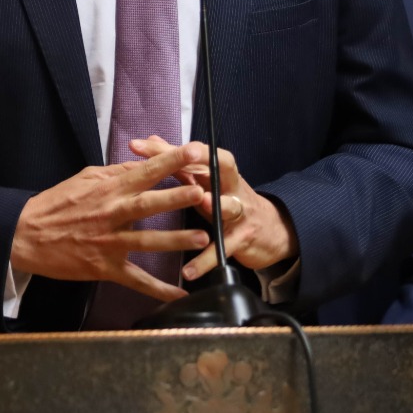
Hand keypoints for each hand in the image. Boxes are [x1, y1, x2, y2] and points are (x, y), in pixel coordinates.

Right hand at [10, 142, 210, 301]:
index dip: (170, 160)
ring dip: (174, 240)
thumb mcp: (87, 178)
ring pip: (146, 241)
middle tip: (201, 193)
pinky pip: (135, 280)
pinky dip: (158, 289)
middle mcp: (111, 214)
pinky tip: (180, 294)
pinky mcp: (104, 268)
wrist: (26, 235)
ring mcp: (109, 243)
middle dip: (175, 198)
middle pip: (148, 204)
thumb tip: (146, 163)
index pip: (144, 171)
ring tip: (201, 239)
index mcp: (109, 189)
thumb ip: (118, 172)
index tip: (195, 151)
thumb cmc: (58, 203)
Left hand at [130, 136, 297, 279]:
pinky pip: (222, 250)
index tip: (139, 145)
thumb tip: (152, 141)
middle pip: (218, 168)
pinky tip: (188, 271)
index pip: (195, 153)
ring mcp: (240, 213)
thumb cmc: (230, 200)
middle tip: (179, 159)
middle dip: (199, 161)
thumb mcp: (207, 181)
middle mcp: (231, 187)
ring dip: (216, 203)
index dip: (168, 148)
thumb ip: (179, 164)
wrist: (272, 230)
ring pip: (230, 205)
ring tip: (202, 202)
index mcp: (218, 172)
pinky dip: (206, 260)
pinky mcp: (242, 240)